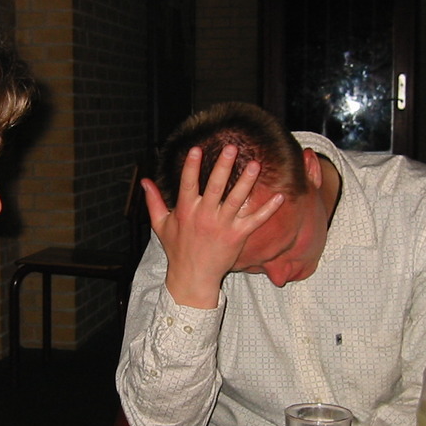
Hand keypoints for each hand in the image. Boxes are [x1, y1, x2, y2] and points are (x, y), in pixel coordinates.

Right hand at [143, 144, 284, 308]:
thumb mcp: (160, 225)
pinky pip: (255, 220)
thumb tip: (145, 181)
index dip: (192, 167)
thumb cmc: (177, 250)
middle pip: (216, 187)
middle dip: (223, 166)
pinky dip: (268, 209)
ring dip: (246, 182)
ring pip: (236, 199)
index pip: (188, 184)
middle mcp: (205, 216)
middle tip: (231, 148)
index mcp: (186, 211)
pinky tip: (280, 196)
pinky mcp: (237, 236)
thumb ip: (154, 201)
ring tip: (255, 164)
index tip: (197, 149)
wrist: (193, 277)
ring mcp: (223, 226)